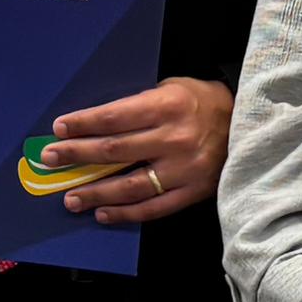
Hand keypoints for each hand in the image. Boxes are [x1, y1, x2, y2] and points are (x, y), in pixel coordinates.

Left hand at [39, 78, 232, 222]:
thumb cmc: (203, 102)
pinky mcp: (192, 192)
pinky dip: (125, 213)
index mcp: (167, 106)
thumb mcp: (173, 88)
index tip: (59, 128)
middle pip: (114, 150)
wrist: (250, 124)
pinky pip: (153, 208)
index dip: (83, 123)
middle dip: (77, 154)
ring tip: (70, 198)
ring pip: (129, 185)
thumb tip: (98, 123)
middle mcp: (173, 138)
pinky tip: (102, 213)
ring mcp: (183, 169)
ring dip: (95, 192)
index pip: (114, 117)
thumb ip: (140, 104)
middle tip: (51, 159)